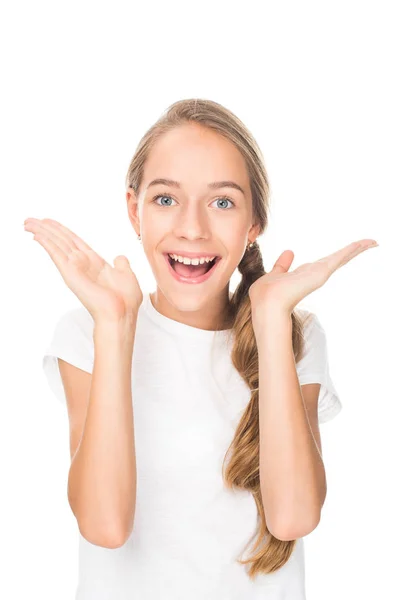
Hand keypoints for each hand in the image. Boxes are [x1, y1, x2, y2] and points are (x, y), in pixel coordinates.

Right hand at [24, 218, 142, 321]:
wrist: (121, 313)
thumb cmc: (126, 300)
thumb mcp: (127, 276)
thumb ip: (122, 265)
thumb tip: (120, 257)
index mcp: (95, 262)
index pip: (74, 241)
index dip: (62, 230)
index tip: (49, 222)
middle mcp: (82, 264)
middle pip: (61, 240)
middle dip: (46, 228)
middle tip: (30, 220)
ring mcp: (75, 268)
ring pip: (55, 243)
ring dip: (41, 231)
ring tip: (27, 222)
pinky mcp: (70, 272)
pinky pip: (56, 253)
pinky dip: (46, 243)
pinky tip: (36, 234)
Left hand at [248, 238, 378, 319]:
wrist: (267, 306)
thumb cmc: (265, 296)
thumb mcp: (273, 275)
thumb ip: (282, 266)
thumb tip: (289, 252)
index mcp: (303, 276)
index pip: (321, 264)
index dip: (333, 258)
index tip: (343, 253)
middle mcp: (314, 275)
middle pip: (336, 260)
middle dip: (351, 252)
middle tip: (368, 244)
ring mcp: (320, 274)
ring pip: (341, 257)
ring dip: (357, 249)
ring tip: (372, 242)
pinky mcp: (323, 272)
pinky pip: (341, 257)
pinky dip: (354, 249)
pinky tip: (366, 243)